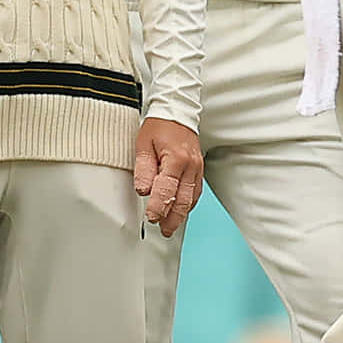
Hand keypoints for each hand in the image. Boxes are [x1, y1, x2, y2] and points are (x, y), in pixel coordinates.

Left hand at [133, 117, 203, 237]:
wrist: (176, 111)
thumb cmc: (158, 127)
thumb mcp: (143, 146)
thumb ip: (143, 169)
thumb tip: (144, 190)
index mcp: (176, 158)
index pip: (167, 190)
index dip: (158, 207)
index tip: (151, 218)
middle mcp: (191, 165)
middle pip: (184, 199)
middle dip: (173, 218)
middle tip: (164, 231)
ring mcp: (197, 167)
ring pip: (192, 197)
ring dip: (182, 214)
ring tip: (171, 227)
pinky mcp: (199, 169)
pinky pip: (196, 191)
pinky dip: (189, 204)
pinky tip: (181, 211)